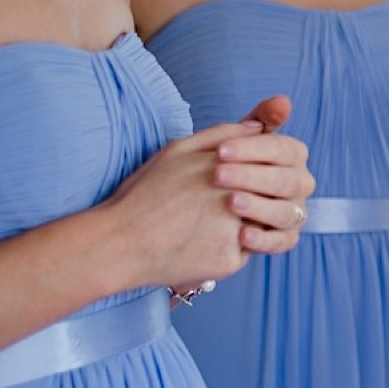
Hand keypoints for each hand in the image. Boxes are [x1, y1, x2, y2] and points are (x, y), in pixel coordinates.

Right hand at [99, 119, 269, 293]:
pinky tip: (196, 246)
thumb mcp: (177, 151)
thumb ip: (223, 134)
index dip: (253, 174)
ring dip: (244, 225)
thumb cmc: (145, 194)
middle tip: (212, 210)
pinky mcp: (230, 261)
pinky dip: (226, 250)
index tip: (227, 184)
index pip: (269, 164)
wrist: (118, 243)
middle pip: (270, 197)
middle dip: (254, 202)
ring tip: (204, 227)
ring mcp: (236, 231)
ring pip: (261, 226)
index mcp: (227, 166)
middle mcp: (237, 197)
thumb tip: (258, 126)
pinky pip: (243, 253)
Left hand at [212, 95, 314, 255]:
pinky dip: (265, 240)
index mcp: (293, 156)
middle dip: (253, 176)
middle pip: (289, 180)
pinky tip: (241, 234)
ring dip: (259, 206)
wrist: (200, 204)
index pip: (284, 149)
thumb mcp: (235, 139)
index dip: (254, 149)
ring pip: (287, 212)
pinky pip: (283, 242)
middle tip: (218, 175)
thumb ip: (259, 119)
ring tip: (230, 203)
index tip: (220, 150)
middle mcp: (300, 184)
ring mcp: (294, 213)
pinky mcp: (284, 239)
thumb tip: (283, 101)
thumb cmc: (224, 165)